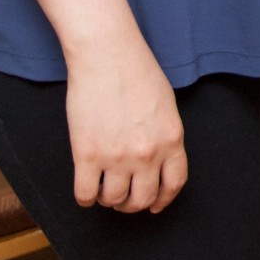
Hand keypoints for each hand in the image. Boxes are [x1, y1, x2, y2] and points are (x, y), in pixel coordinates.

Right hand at [63, 42, 186, 212]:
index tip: (154, 205)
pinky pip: (85, 194)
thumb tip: (158, 159)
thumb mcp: (166, 105)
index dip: (163, 199)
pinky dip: (86, 197)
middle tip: (123, 199)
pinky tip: (86, 188)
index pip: (174, 183)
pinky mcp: (87, 155)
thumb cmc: (137, 71)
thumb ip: (165, 135)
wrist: (107, 55)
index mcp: (172, 139)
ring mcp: (117, 156)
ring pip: (114, 199)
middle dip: (133, 204)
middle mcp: (148, 153)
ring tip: (104, 189)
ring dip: (109, 199)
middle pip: (143, 197)